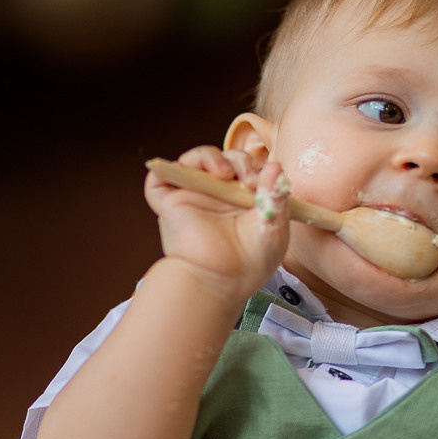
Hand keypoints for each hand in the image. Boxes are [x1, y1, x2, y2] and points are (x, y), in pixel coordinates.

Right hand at [144, 146, 290, 301]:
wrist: (219, 281)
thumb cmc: (249, 264)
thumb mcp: (274, 228)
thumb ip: (277, 197)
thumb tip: (276, 167)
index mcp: (242, 201)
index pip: (249, 169)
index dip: (257, 168)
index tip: (266, 182)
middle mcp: (216, 196)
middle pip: (225, 160)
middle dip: (240, 161)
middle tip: (249, 179)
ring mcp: (192, 198)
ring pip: (195, 160)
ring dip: (210, 157)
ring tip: (224, 173)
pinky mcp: (168, 203)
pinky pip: (160, 176)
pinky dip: (169, 167)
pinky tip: (191, 171)